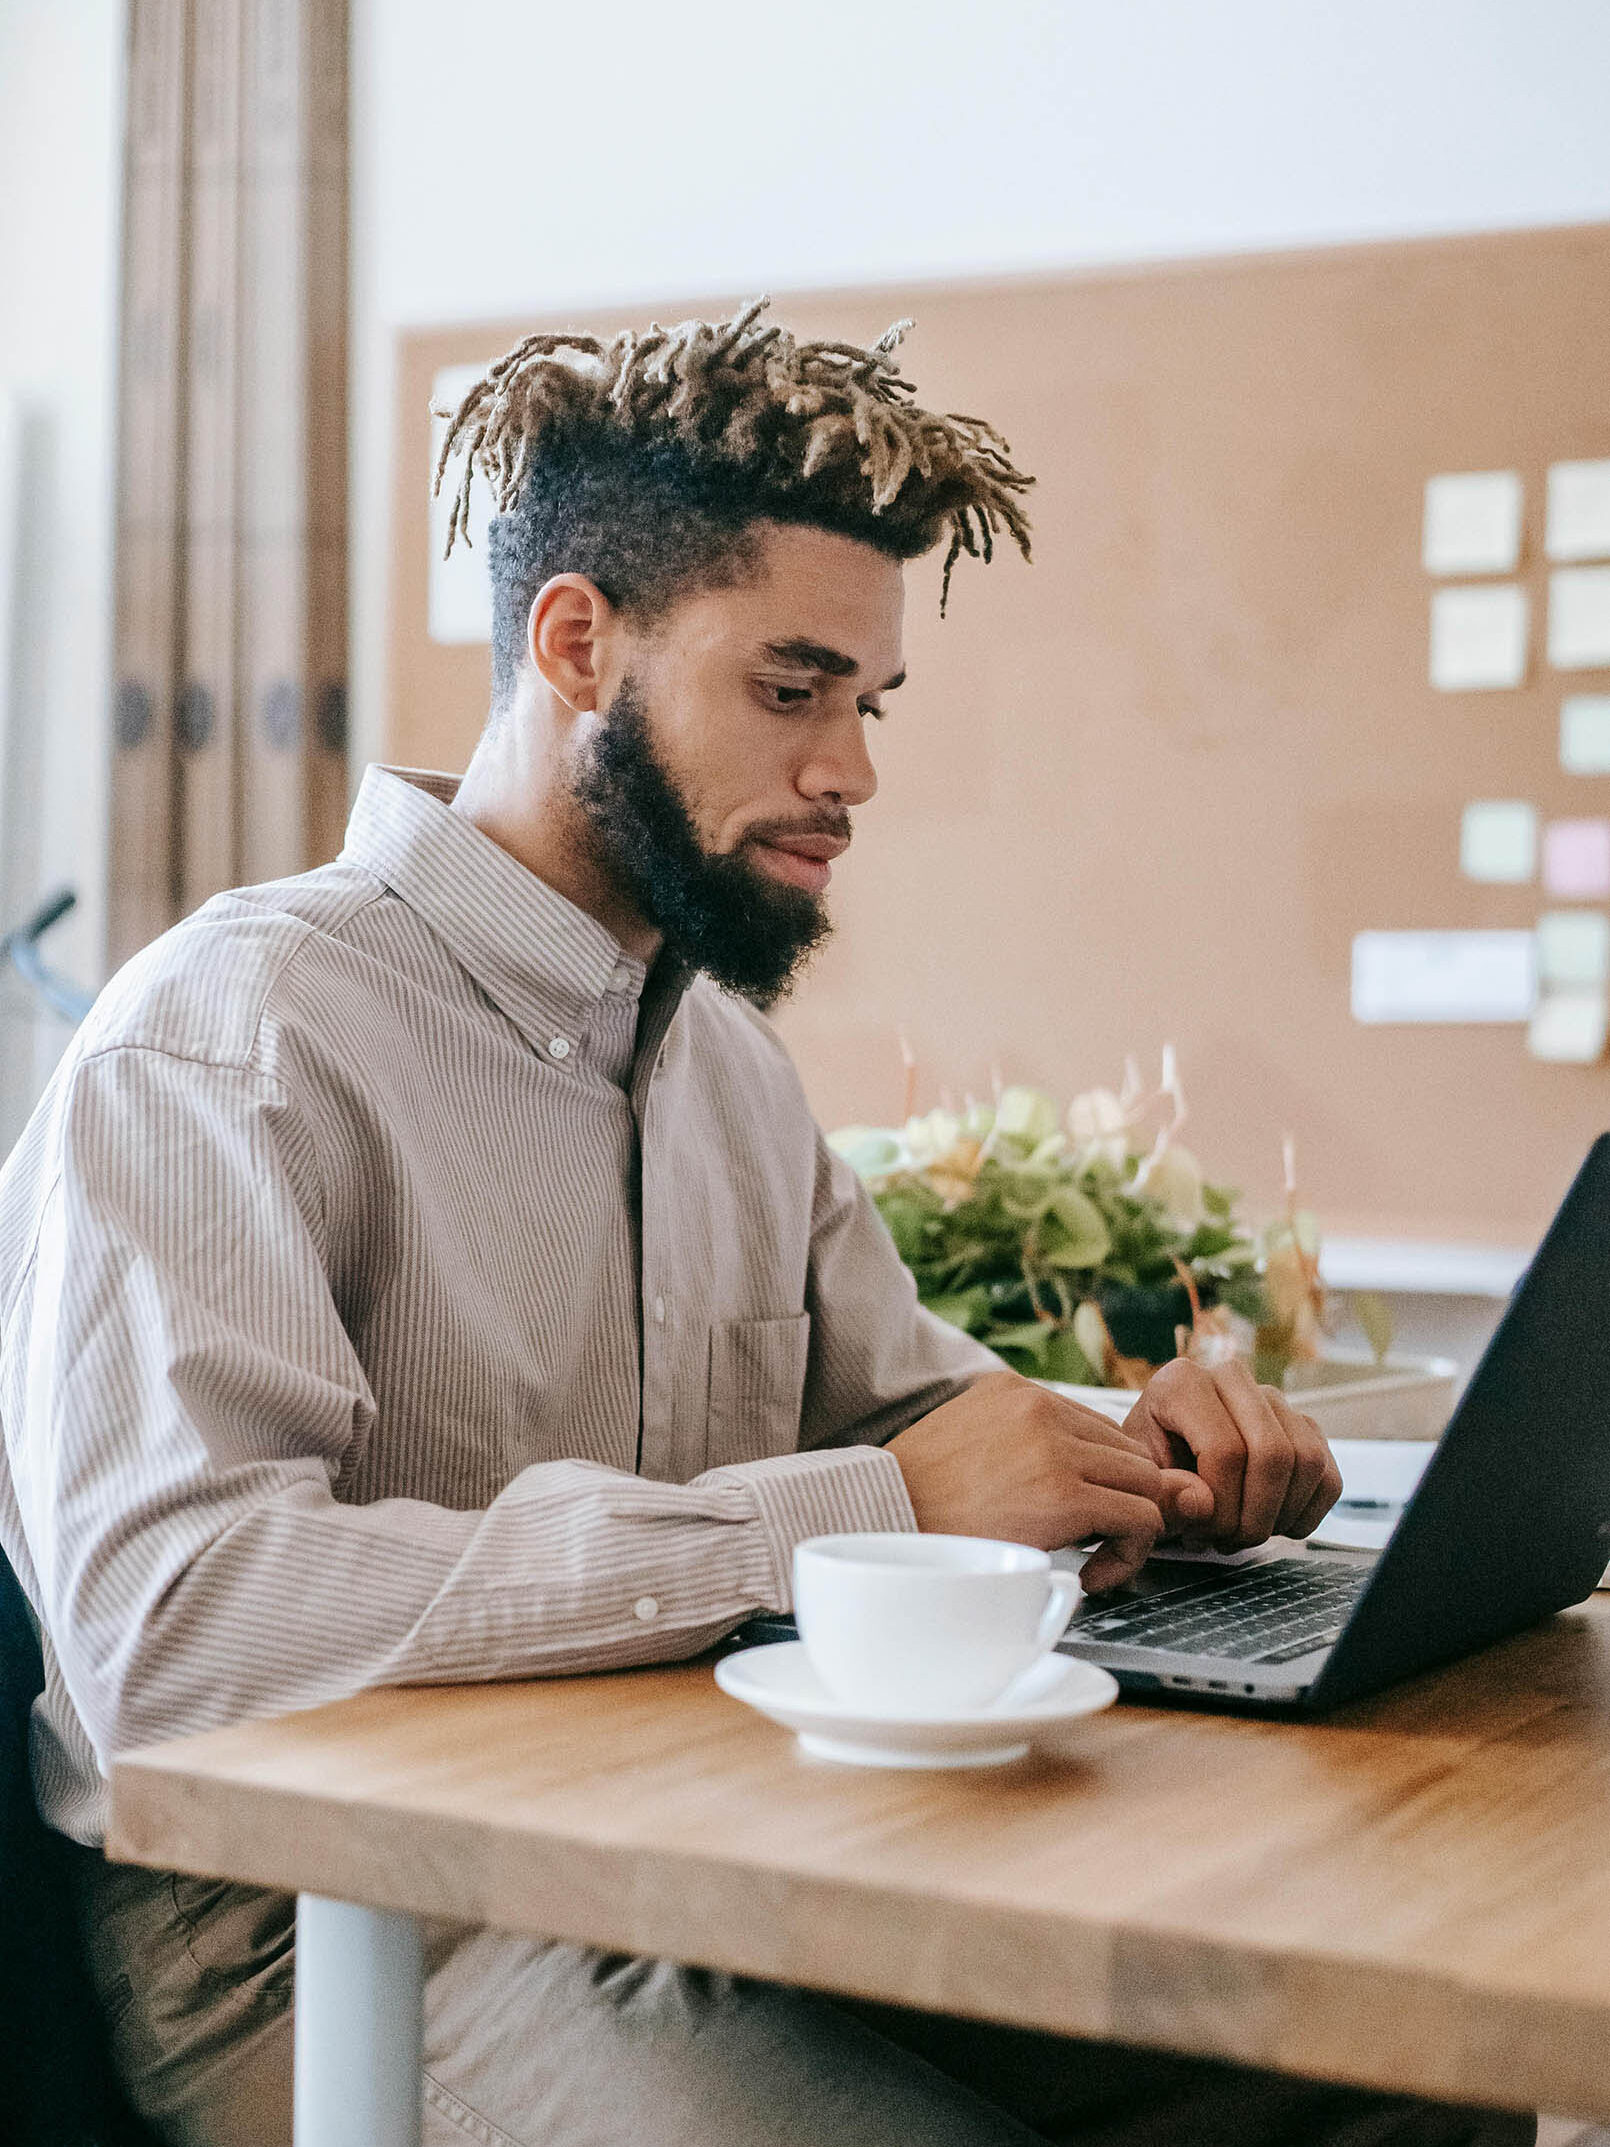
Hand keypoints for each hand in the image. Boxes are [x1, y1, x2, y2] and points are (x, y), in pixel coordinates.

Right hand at [886, 1370, 1215, 1591]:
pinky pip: (1141, 1518)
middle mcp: (1040, 1408)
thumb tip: (1076, 1481)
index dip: (1103, 1480)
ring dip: (1132, 1528)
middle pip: (1131, 1454)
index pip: (1099, 1430)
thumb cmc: (912, 1502)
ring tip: (1095, 1561)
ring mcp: (1054, 1447)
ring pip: (1147, 1484)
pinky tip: (1093, 1574)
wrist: (876, 1522)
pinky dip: (1131, 1552)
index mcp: (1015, 1392)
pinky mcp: (1065, 1493)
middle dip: (1126, 1501)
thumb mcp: (966, 1448)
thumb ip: (1020, 1451)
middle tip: (1096, 1544)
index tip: (1086, 1519)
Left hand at [1121, 1357, 1341, 1549]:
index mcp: (1182, 1383)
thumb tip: (1203, 1504)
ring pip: (1307, 1461)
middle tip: (1228, 1541)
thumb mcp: (1142, 1486)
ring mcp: (1272, 1399)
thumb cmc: (1152, 1473)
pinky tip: (1273, 1525)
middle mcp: (1231, 1378)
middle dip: (1255, 1517)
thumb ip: (1164, 1497)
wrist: (1165, 1462)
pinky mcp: (1302, 1425)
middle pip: (1273, 1454)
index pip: (1226, 1450)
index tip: (1201, 1535)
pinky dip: (1308, 1512)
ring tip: (1244, 1534)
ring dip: (1281, 1516)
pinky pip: (1327, 1473)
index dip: (1221, 1508)